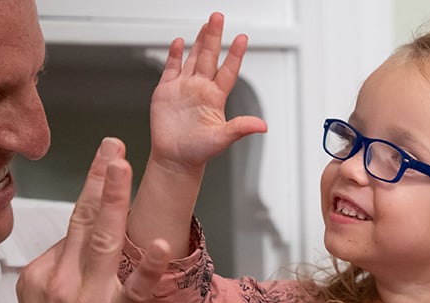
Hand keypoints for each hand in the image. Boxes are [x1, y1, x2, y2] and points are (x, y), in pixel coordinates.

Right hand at [9, 138, 171, 302]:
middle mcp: (62, 280)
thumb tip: (80, 257)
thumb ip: (63, 279)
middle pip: (83, 219)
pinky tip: (165, 244)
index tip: (107, 173)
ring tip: (123, 165)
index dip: (95, 205)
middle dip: (100, 178)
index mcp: (44, 275)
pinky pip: (136, 289)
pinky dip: (151, 266)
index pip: (73, 232)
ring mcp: (87, 300)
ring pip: (103, 239)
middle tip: (113, 145)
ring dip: (114, 198)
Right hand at [149, 12, 267, 173]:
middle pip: (210, 57)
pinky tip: (180, 42)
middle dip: (214, 37)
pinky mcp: (166, 91)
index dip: (235, 55)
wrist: (175, 159)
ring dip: (199, 41)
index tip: (242, 38)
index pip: (228, 71)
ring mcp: (184, 88)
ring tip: (206, 24)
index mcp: (216, 98)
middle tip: (218, 17)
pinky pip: (172, 68)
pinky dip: (175, 55)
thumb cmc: (198, 152)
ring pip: (193, 58)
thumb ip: (241, 128)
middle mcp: (201, 89)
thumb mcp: (222, 139)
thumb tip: (262, 126)